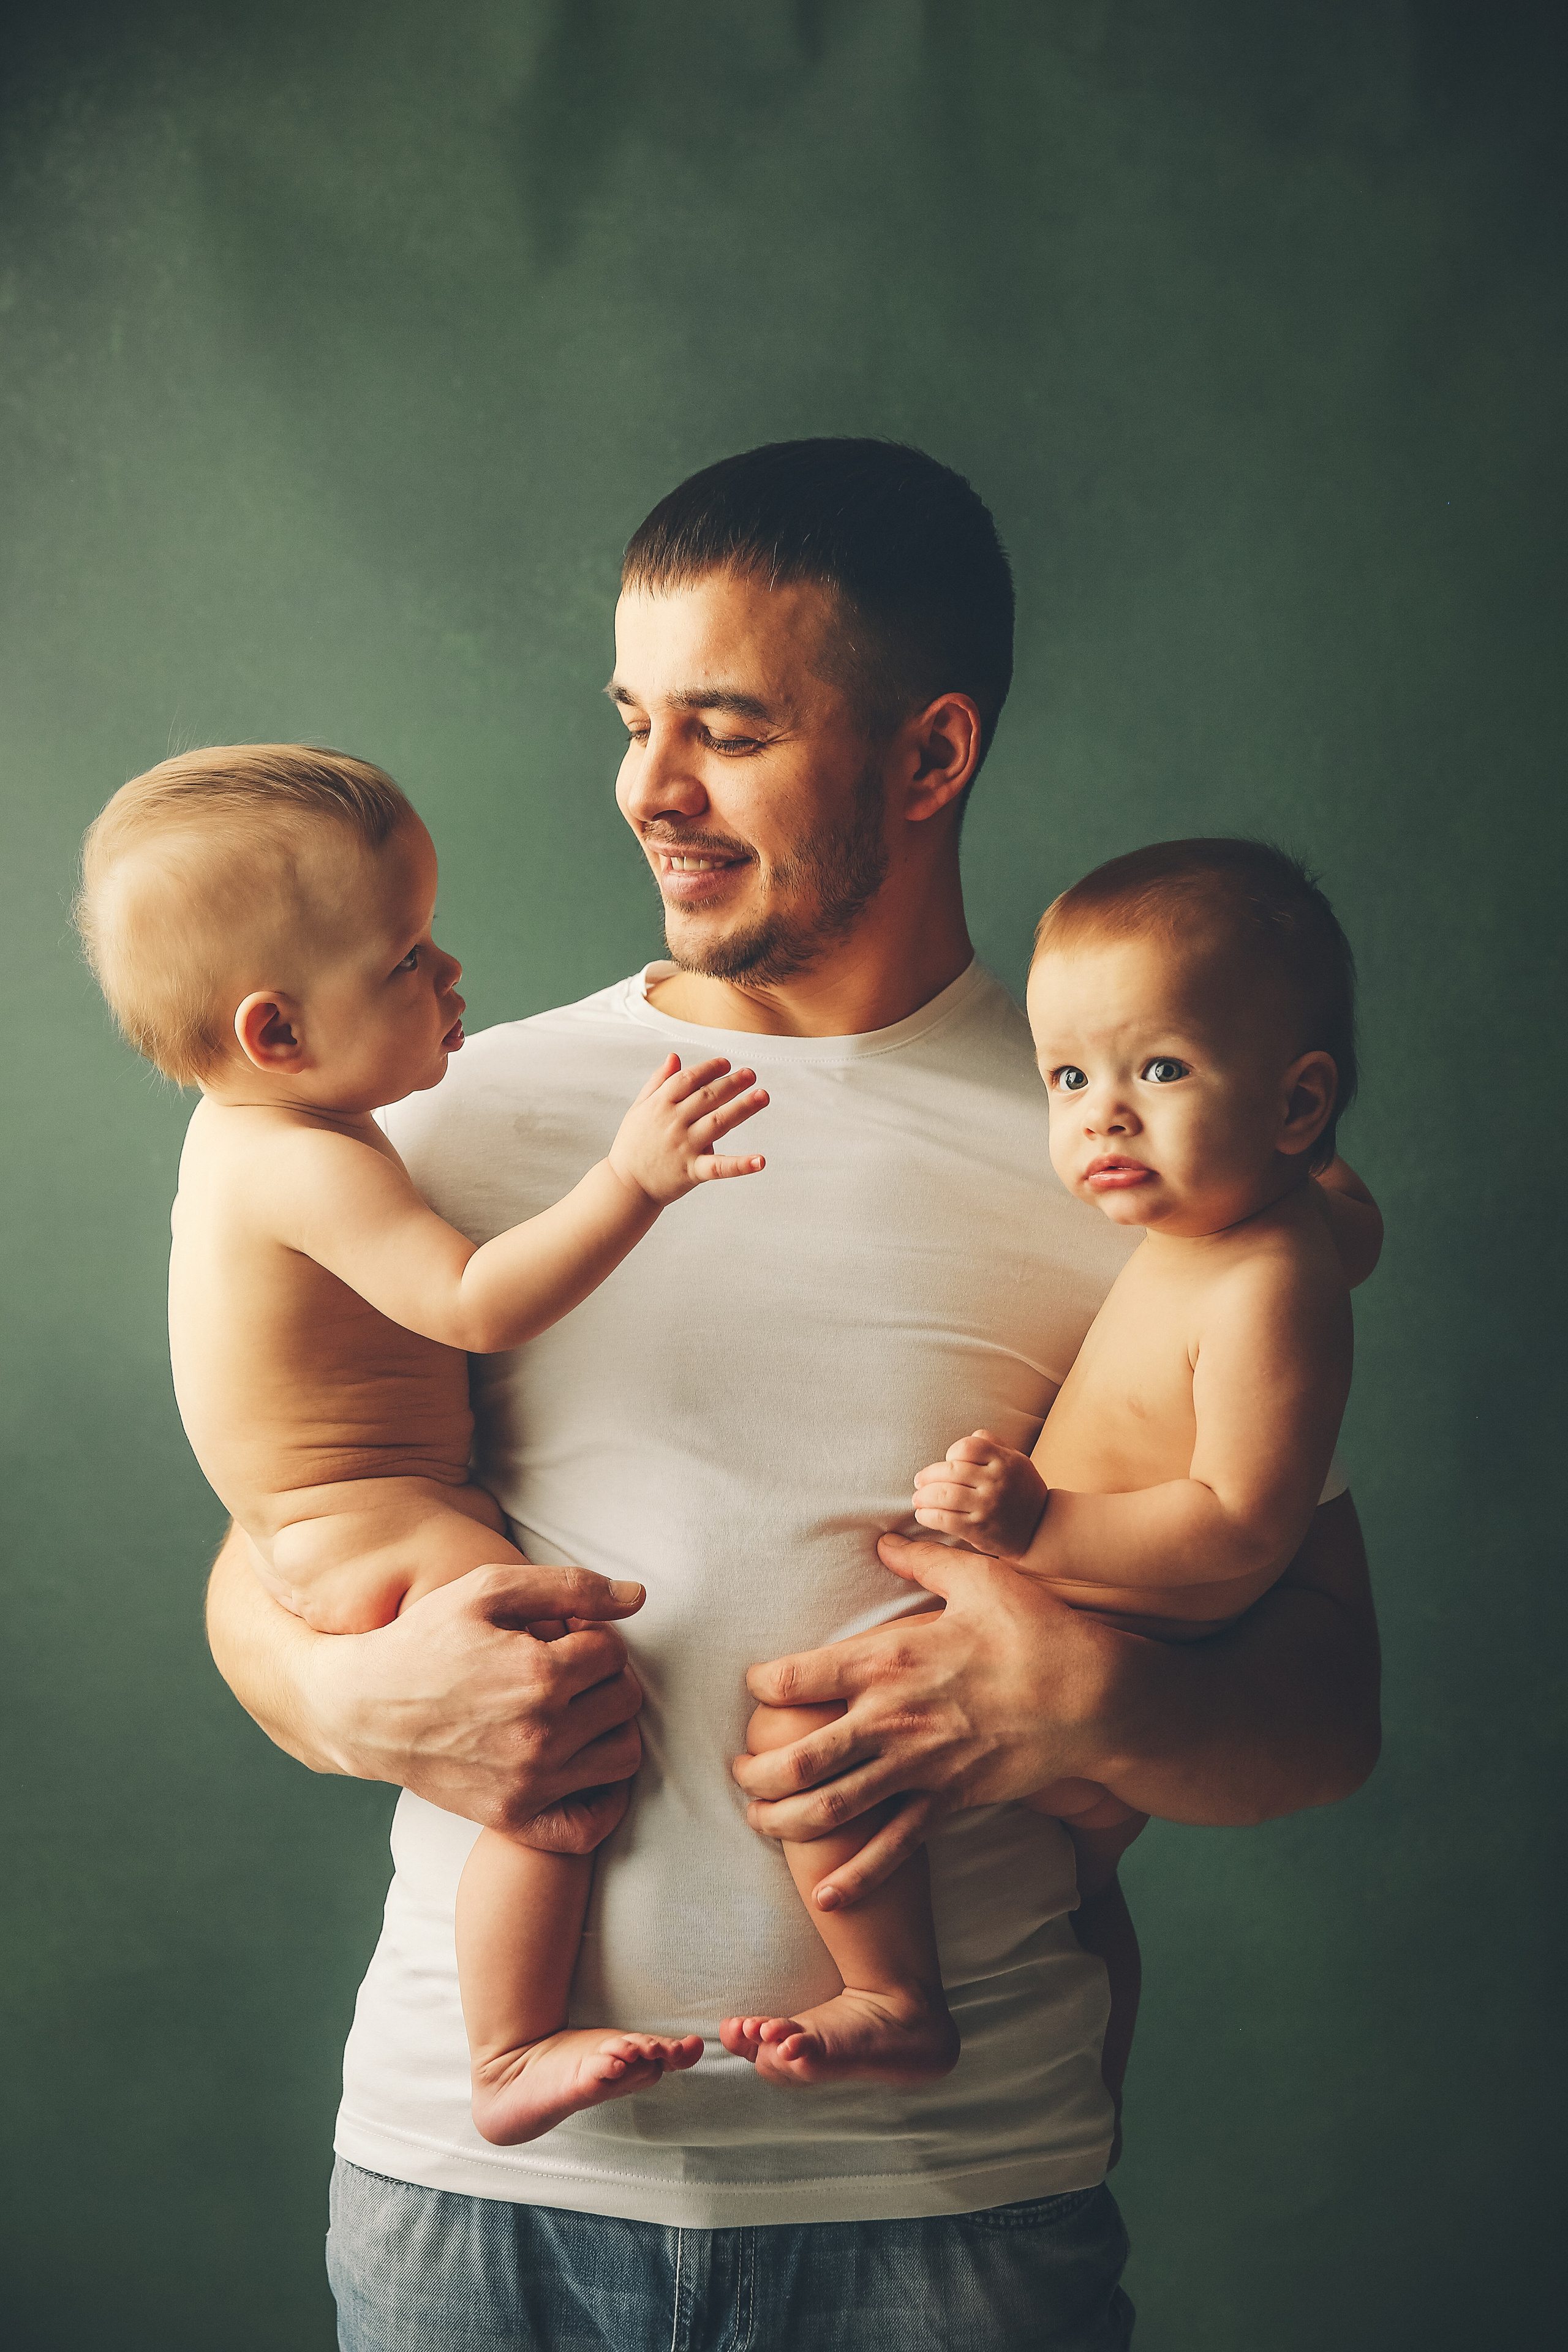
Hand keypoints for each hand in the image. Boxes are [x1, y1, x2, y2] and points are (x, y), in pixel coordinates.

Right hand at [306, 1561, 647, 1851]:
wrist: (362, 1710)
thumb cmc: (425, 1640)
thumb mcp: (487, 1590)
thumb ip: (569, 1585)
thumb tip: (637, 1596)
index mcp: (539, 1673)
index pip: (613, 1652)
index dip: (590, 1636)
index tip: (561, 1637)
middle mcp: (541, 1734)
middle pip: (625, 1700)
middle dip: (604, 1676)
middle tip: (567, 1669)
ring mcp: (530, 1782)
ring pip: (623, 1755)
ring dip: (610, 1727)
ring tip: (575, 1709)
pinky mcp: (514, 1816)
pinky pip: (592, 1823)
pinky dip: (603, 1799)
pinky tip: (582, 1764)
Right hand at [609, 1054, 767, 1204]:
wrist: (624, 1186)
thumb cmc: (632, 1145)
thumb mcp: (639, 1108)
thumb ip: (658, 1082)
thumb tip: (674, 1057)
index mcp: (659, 1105)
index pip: (688, 1080)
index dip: (709, 1069)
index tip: (726, 1064)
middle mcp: (673, 1122)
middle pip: (707, 1097)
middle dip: (731, 1083)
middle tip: (751, 1074)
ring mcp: (684, 1146)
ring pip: (718, 1122)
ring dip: (743, 1108)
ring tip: (762, 1096)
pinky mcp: (692, 1171)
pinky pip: (718, 1167)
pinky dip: (740, 1164)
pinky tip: (760, 1160)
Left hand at [731, 1537, 1124, 1906]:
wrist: (1095, 1697)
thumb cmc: (1036, 1630)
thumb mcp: (978, 1578)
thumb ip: (922, 1558)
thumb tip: (884, 1539)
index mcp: (886, 1660)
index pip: (794, 1679)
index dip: (762, 1686)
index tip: (757, 1688)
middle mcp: (890, 1719)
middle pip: (796, 1759)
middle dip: (755, 1772)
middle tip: (739, 1771)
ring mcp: (918, 1768)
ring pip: (830, 1810)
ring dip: (783, 1821)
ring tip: (757, 1820)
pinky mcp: (949, 1803)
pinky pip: (893, 1849)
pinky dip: (856, 1878)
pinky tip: (826, 1898)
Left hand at [911, 1428, 1047, 1558]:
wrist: (1040, 1529)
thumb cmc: (1022, 1490)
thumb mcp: (1017, 1460)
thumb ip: (993, 1443)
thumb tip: (968, 1437)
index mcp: (1004, 1461)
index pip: (967, 1447)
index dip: (952, 1452)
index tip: (948, 1462)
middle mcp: (996, 1482)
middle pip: (950, 1471)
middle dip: (928, 1476)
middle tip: (919, 1481)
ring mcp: (987, 1507)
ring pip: (944, 1496)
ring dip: (923, 1497)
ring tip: (918, 1498)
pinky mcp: (978, 1530)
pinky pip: (945, 1520)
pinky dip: (928, 1516)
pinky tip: (923, 1514)